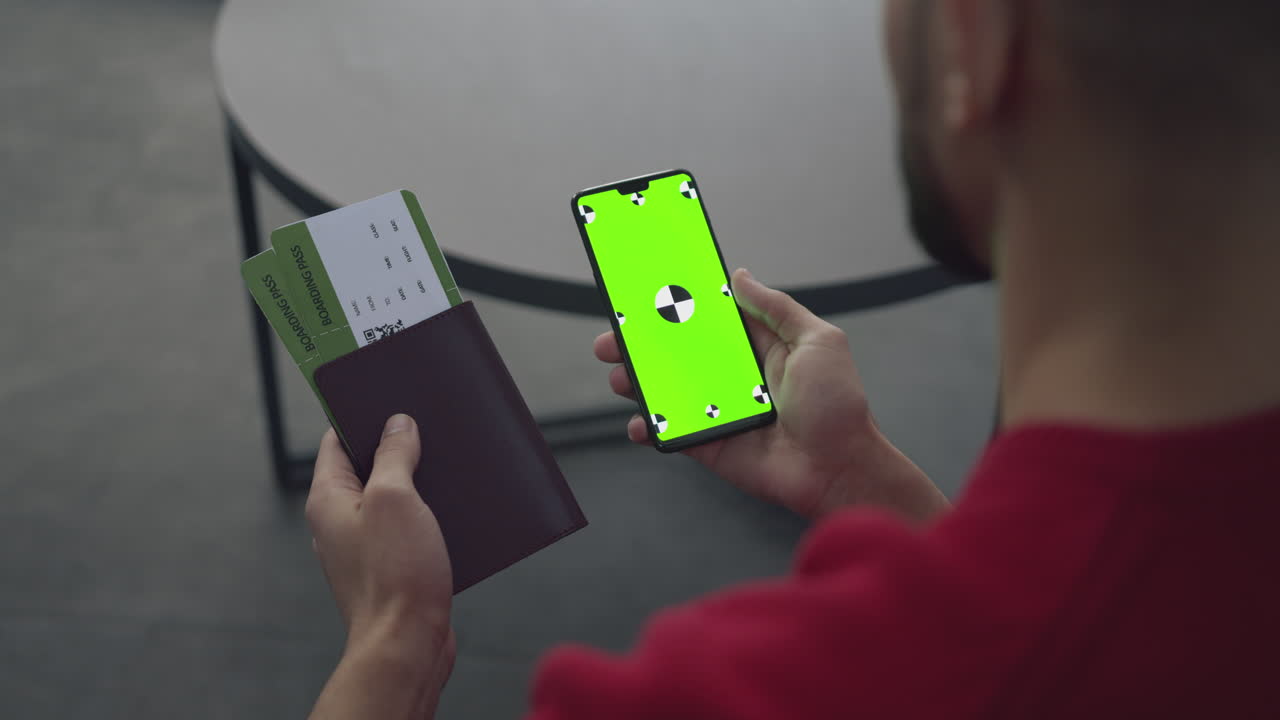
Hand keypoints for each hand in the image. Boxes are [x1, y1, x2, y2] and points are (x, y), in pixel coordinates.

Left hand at [306, 415, 454, 718]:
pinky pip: (408, 529)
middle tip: (432, 427)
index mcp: (329, 499)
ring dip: (420, 483)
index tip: (392, 396)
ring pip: (393, 499)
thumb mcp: (396, 498)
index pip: (338, 441)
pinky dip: (429, 515)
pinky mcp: (390, 570)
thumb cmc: (396, 574)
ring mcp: (363, 548)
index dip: (364, 415)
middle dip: (401, 447)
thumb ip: (394, 455)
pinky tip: (456, 510)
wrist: (407, 645)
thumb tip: (397, 424)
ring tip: (451, 466)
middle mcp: (339, 522)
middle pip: (368, 468)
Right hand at [595, 269, 947, 521]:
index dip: (679, 305)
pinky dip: (649, 427)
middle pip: (677, 352)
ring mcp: (718, 409)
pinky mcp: (710, 443)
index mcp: (758, 346)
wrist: (839, 469)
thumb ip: (776, 307)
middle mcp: (734, 375)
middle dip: (642, 343)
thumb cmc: (838, 406)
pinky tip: (640, 422)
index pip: (709, 320)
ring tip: (620, 376)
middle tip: (615, 337)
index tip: (646, 292)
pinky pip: (671, 432)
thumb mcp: (817, 341)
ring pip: (666, 390)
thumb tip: (740, 276)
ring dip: (637, 381)